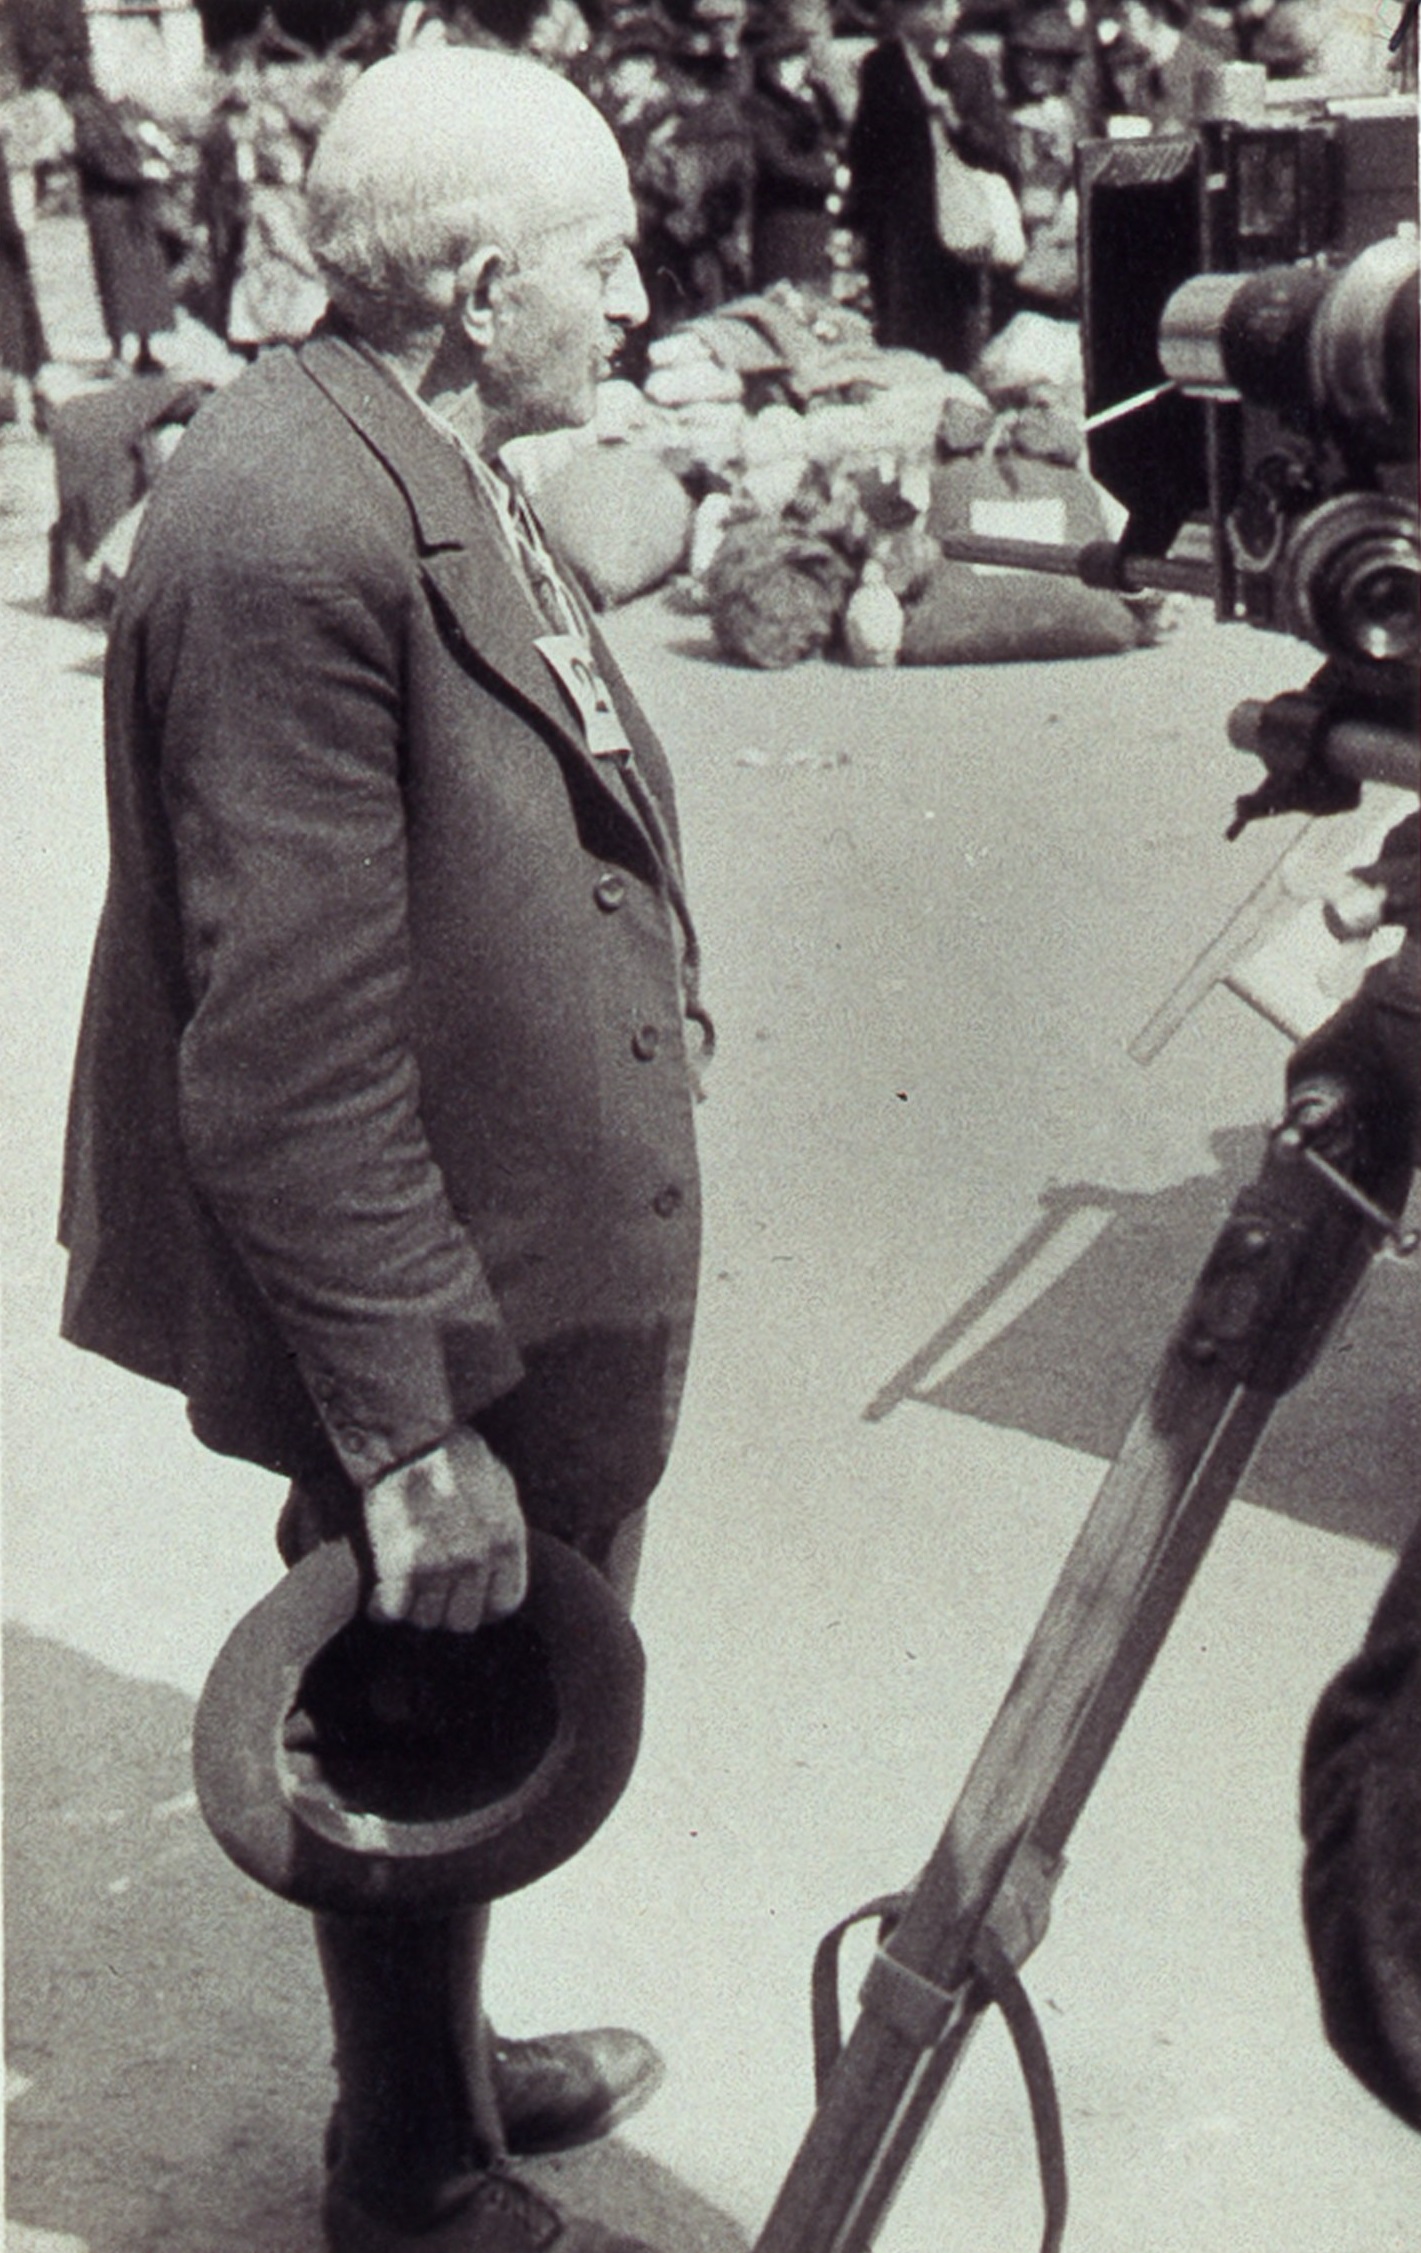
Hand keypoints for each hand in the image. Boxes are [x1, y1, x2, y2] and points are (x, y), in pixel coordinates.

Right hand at [362, 1427, 527, 1632]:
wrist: (407, 1434)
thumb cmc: (451, 1453)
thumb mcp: (497, 1483)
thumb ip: (502, 1527)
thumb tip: (499, 1558)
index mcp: (507, 1540)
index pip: (503, 1604)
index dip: (482, 1606)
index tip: (463, 1597)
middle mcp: (478, 1558)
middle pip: (463, 1620)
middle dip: (445, 1608)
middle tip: (427, 1591)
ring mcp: (441, 1565)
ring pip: (427, 1620)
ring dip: (413, 1608)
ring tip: (403, 1588)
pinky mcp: (402, 1565)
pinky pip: (393, 1612)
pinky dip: (382, 1609)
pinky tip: (379, 1596)